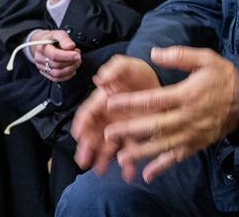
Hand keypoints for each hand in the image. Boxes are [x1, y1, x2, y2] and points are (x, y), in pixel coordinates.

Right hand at [26, 29, 80, 81]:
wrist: (43, 44)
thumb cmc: (52, 39)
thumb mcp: (59, 33)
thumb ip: (65, 39)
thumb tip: (70, 46)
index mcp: (42, 47)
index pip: (54, 55)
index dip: (67, 56)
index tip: (77, 55)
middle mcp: (40, 58)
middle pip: (57, 65)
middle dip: (71, 62)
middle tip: (78, 56)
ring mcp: (42, 67)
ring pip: (57, 74)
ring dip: (70, 69)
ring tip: (76, 62)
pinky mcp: (45, 73)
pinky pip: (57, 79)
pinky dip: (67, 75)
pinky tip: (72, 69)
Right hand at [71, 55, 161, 174]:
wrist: (160, 81)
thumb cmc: (139, 73)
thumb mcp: (126, 65)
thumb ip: (113, 69)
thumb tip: (99, 80)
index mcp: (102, 100)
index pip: (88, 113)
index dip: (81, 124)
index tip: (78, 135)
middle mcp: (109, 116)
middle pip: (94, 133)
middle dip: (87, 147)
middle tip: (83, 160)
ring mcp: (121, 127)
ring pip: (108, 145)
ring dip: (103, 159)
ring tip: (100, 171)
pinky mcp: (135, 135)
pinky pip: (129, 151)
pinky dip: (128, 163)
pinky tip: (129, 173)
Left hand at [102, 47, 238, 183]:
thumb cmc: (223, 78)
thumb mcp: (205, 59)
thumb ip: (179, 55)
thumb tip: (154, 53)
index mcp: (186, 95)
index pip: (153, 100)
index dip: (131, 102)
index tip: (110, 102)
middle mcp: (188, 117)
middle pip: (154, 126)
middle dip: (130, 130)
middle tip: (108, 132)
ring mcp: (192, 134)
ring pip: (163, 145)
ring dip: (141, 152)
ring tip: (121, 157)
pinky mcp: (197, 145)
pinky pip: (177, 158)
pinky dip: (162, 167)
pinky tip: (147, 175)